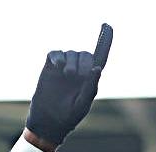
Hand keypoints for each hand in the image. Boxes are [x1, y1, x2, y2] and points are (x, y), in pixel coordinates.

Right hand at [26, 24, 113, 145]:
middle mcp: (78, 71)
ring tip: (67, 74)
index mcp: (90, 78)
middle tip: (75, 75)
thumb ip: (91, 86)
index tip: (107, 26)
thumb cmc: (69, 116)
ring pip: (70, 53)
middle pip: (84, 54)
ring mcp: (64, 68)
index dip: (105, 41)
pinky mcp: (50, 67)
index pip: (100, 57)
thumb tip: (97, 68)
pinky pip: (55, 53)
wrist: (48, 121)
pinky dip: (57, 56)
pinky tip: (57, 65)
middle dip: (82, 61)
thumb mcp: (83, 103)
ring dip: (71, 61)